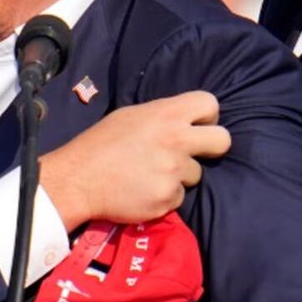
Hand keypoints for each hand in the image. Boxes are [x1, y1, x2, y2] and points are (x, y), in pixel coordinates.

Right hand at [39, 91, 228, 229]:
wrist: (78, 179)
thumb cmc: (101, 143)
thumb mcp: (131, 116)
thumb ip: (162, 116)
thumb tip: (183, 121)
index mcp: (167, 114)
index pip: (210, 103)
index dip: (206, 116)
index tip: (196, 126)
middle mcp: (177, 140)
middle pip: (223, 141)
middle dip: (213, 147)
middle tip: (193, 152)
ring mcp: (174, 171)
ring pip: (195, 174)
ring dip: (178, 175)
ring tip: (150, 174)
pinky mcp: (168, 198)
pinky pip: (177, 196)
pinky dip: (164, 195)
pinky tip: (143, 190)